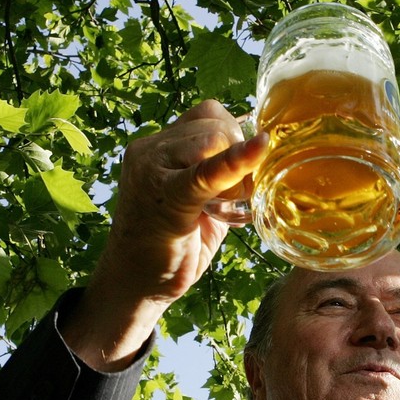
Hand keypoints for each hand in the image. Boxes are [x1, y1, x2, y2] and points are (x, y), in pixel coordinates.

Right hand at [61, 101, 267, 369]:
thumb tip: (262, 149)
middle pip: (214, 123)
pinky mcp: (166, 197)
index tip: (249, 165)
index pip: (209, 115)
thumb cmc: (174, 244)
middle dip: (239, 152)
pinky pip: (206, 171)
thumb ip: (222, 174)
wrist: (138, 283)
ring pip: (214, 140)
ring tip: (226, 206)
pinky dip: (235, 161)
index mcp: (159, 146)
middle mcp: (151, 150)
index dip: (237, 136)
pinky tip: (258, 149)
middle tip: (237, 196)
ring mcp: (152, 169)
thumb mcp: (202, 200)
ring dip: (237, 169)